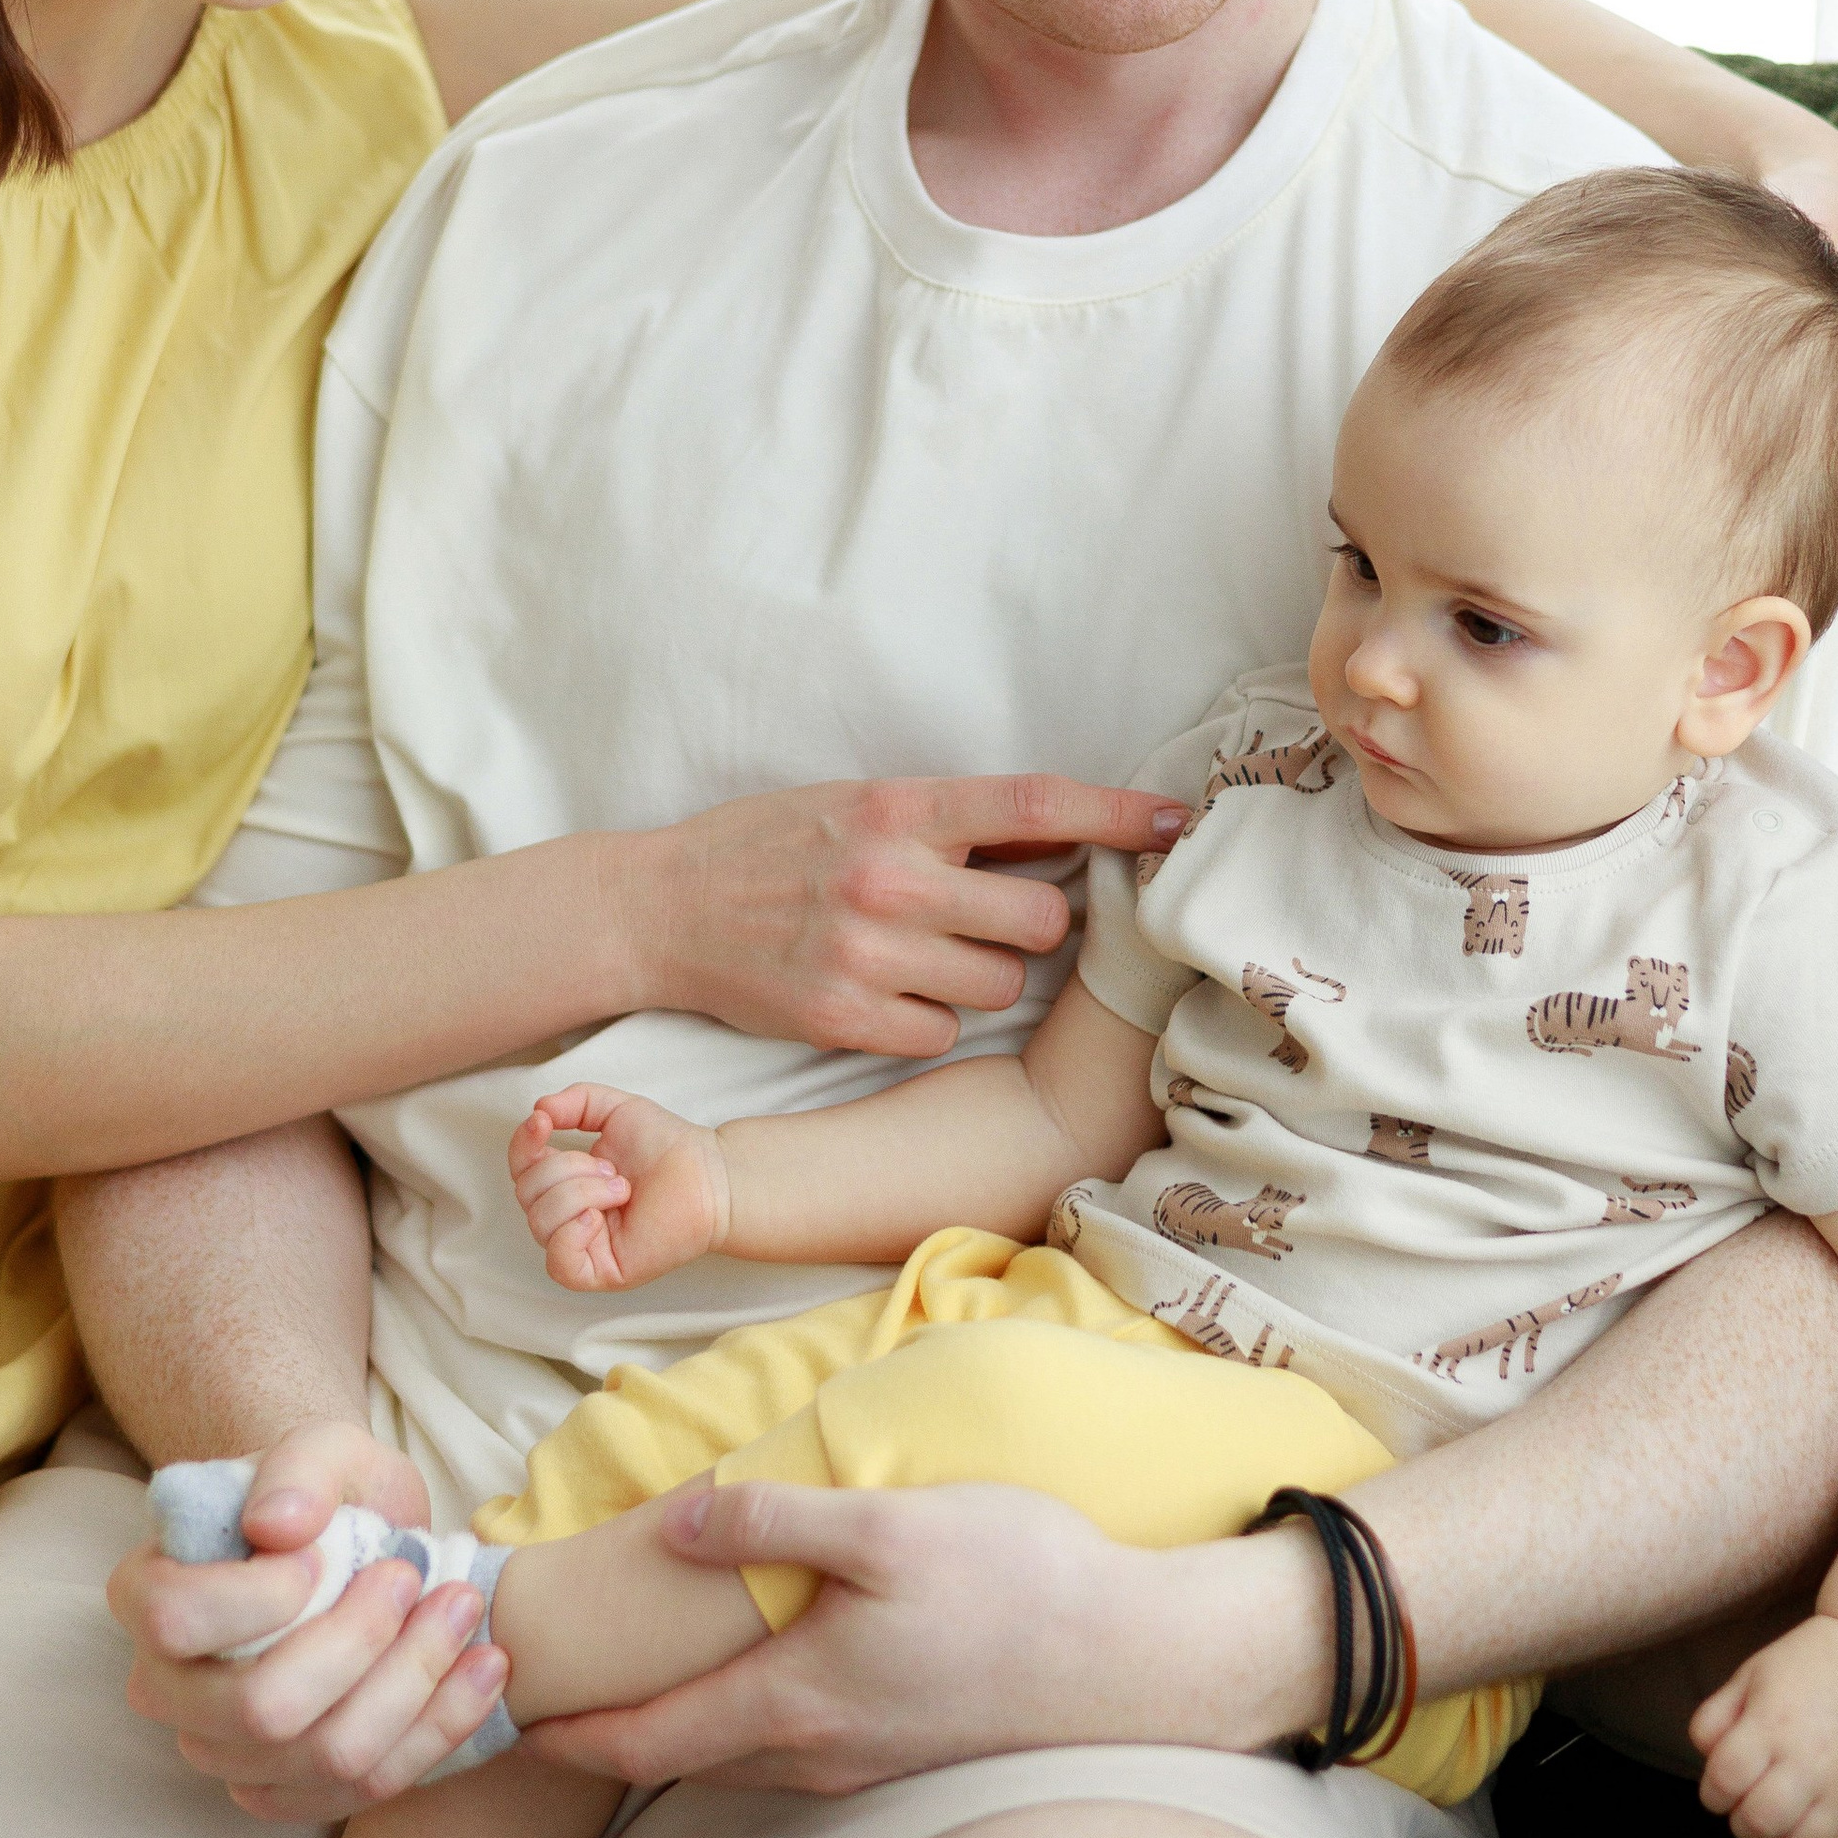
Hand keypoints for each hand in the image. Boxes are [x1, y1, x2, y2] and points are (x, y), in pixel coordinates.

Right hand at [108, 1414, 510, 1817]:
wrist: (356, 1542)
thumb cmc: (324, 1493)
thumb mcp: (321, 1449)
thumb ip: (299, 1469)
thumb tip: (276, 1525)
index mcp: (147, 1595)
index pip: (178, 1620)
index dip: (259, 1596)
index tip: (322, 1554)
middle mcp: (168, 1690)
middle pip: (262, 1711)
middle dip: (360, 1644)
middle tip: (411, 1575)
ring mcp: (225, 1753)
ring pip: (327, 1759)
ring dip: (414, 1684)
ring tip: (463, 1610)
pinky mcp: (289, 1790)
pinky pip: (368, 1789)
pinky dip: (439, 1729)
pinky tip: (484, 1669)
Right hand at [509, 1082, 728, 1289]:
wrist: (707, 1174)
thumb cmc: (666, 1146)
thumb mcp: (614, 1109)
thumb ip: (575, 1101)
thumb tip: (536, 1110)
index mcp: (566, 1182)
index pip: (521, 1169)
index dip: (523, 1145)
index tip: (542, 1123)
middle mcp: (568, 1217)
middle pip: (527, 1194)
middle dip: (568, 1169)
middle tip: (613, 1169)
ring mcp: (583, 1247)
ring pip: (541, 1222)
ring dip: (580, 1194)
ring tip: (622, 1188)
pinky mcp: (601, 1273)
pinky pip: (559, 1264)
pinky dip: (572, 1233)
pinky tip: (598, 1217)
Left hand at [520, 1474, 1307, 1794]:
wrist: (1139, 1659)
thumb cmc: (1017, 1581)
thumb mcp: (886, 1524)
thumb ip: (773, 1522)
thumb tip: (674, 1526)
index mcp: (793, 1703)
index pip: (644, 1741)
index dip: (565, 1734)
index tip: (500, 1722)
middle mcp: (816, 1755)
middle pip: (681, 1759)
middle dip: (605, 1735)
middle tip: (541, 1698)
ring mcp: (864, 1764)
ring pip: (737, 1758)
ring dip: (672, 1731)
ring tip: (627, 1687)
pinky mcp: (906, 1751)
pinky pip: (790, 1750)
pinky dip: (737, 1723)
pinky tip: (747, 1678)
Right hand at [635, 774, 1192, 1057]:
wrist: (660, 909)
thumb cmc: (767, 847)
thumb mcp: (856, 804)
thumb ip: (950, 822)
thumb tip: (1064, 830)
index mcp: (899, 806)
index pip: (1036, 803)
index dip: (1118, 812)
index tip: (1178, 821)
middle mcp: (890, 876)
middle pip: (1040, 919)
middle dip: (1033, 927)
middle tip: (991, 921)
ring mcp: (868, 952)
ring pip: (1000, 987)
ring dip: (981, 979)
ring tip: (923, 957)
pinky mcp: (844, 1018)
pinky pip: (942, 1034)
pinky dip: (928, 1022)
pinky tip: (884, 994)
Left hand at [1689, 1610, 1837, 1837]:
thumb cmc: (1805, 1664)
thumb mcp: (1748, 1675)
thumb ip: (1714, 1718)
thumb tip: (1706, 1762)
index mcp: (1770, 1726)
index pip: (1724, 1782)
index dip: (1712, 1794)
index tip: (1720, 1789)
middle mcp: (1809, 1762)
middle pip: (1761, 1823)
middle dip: (1741, 1827)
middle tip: (1746, 1813)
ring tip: (1773, 1837)